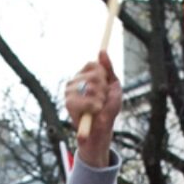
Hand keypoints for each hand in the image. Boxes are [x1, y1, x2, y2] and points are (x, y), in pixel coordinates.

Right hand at [65, 51, 122, 167]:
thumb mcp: (113, 88)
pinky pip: (86, 99)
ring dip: (100, 99)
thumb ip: (108, 69)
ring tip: (98, 108)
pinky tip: (94, 112)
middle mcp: (74, 82)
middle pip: (95, 75)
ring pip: (91, 87)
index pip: (94, 64)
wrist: (101, 132)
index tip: (106, 86)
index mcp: (84, 76)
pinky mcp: (69, 104)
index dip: (103, 76)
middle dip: (104, 90)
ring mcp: (70, 92)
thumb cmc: (108, 110)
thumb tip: (102, 51)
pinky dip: (95, 107)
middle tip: (102, 101)